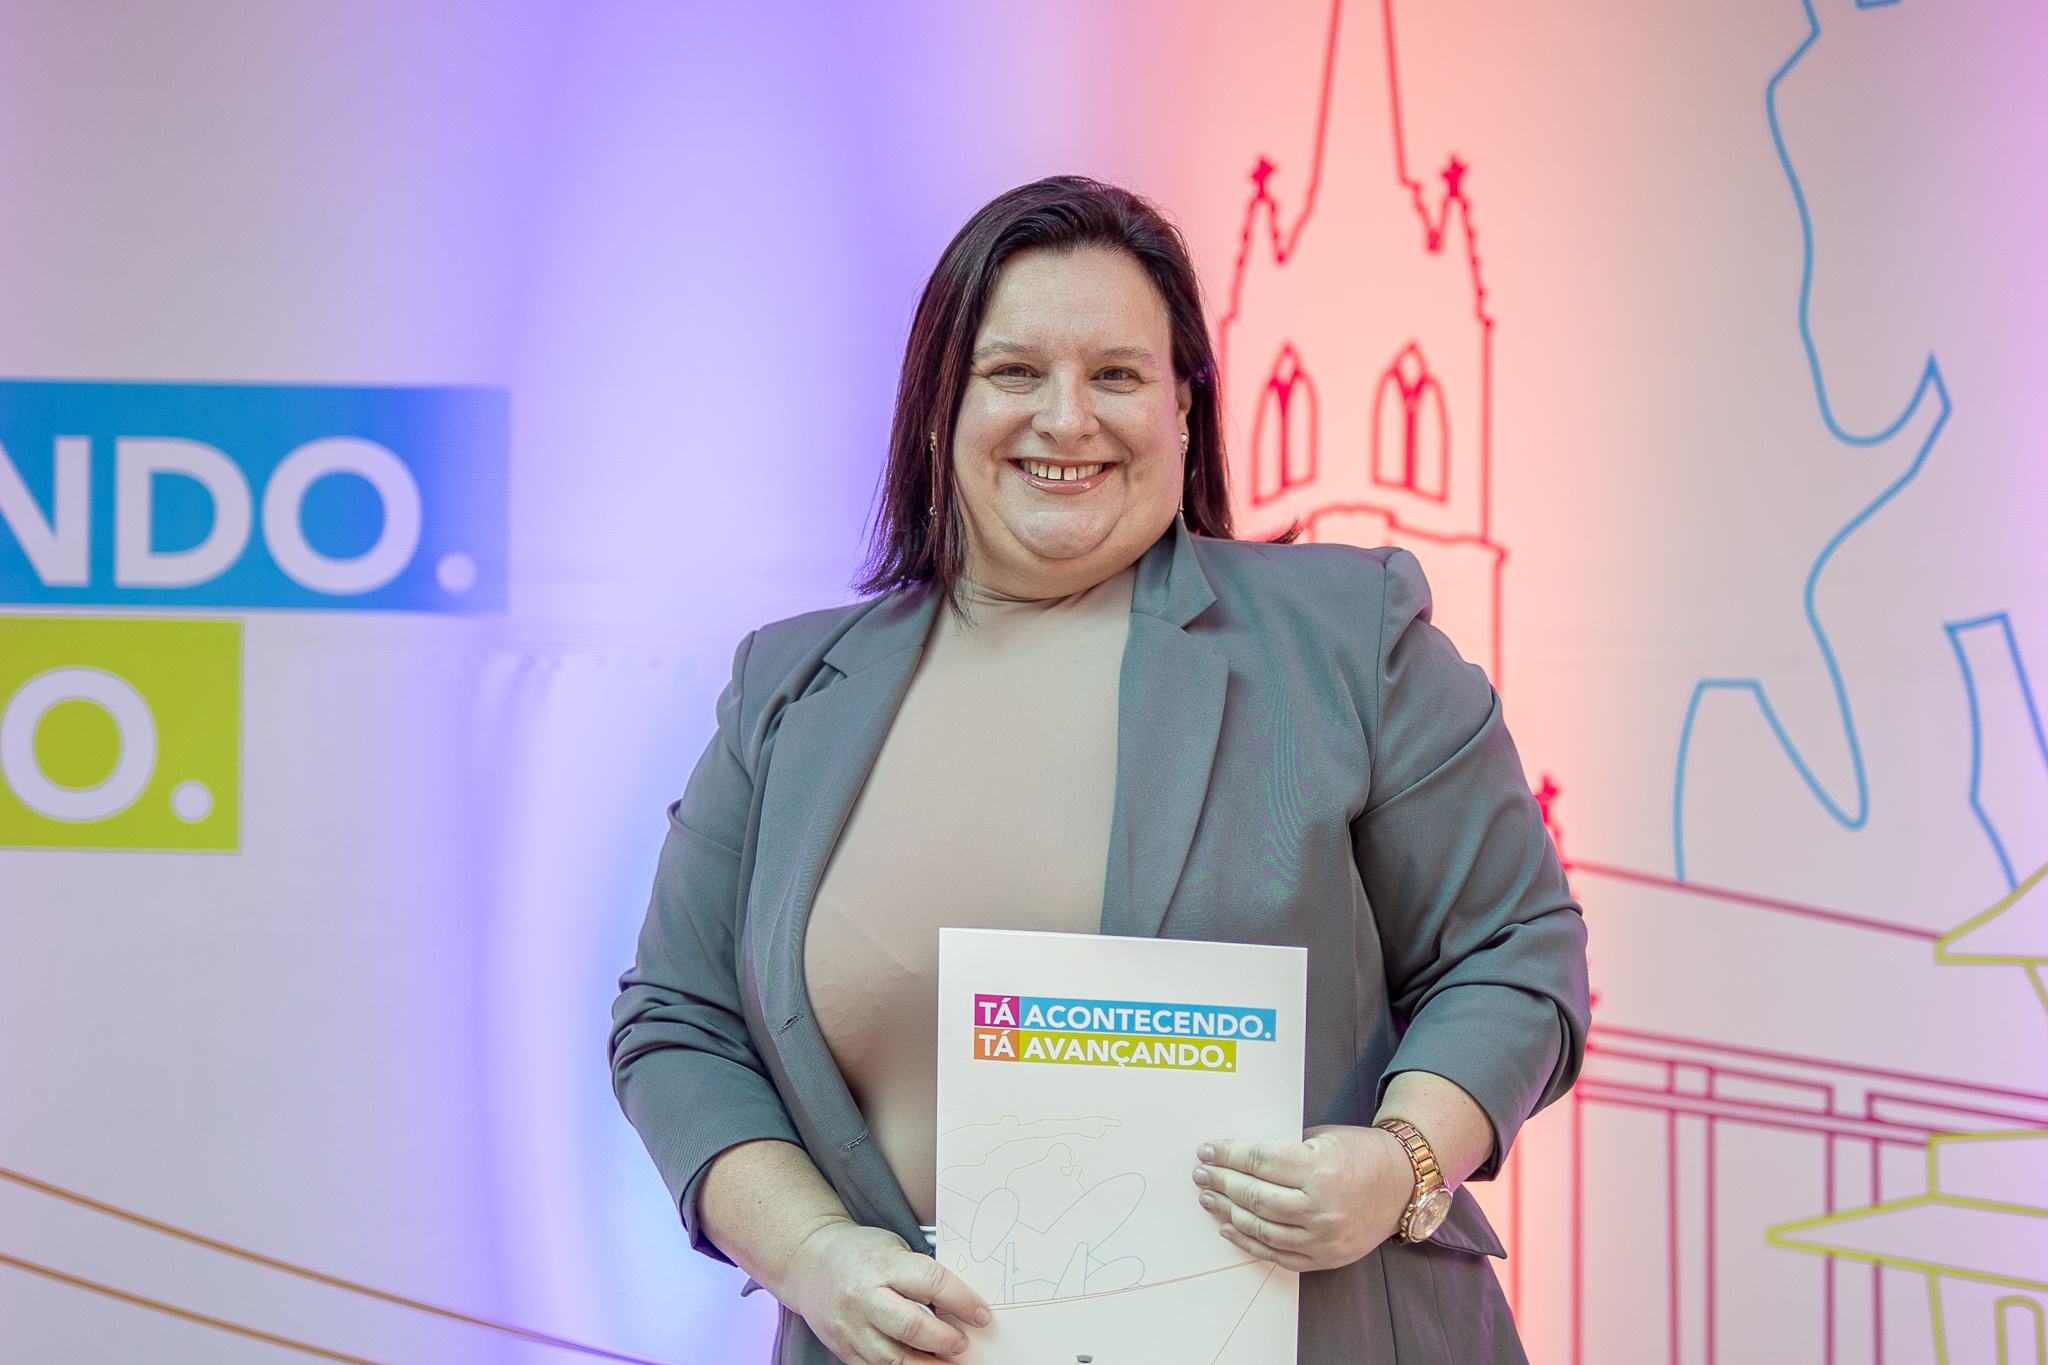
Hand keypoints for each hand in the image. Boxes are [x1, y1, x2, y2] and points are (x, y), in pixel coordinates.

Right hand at [781, 1217, 991, 1363]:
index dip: (962, 1301)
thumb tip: (960, 1304)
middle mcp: (864, 1296)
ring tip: (947, 1363)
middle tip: (963, 1343)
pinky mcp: (842, 1347)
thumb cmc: (861, 1252)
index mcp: (882, 1264)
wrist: (808, 1262)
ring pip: (893, 1358)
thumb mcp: (893, 1248)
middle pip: (912, 1327)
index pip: (931, 1282)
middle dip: (945, 1341)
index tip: (981, 1314)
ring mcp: (850, 1325)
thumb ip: (920, 1274)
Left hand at [1191, 1124, 1414, 1271]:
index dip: (1228, 1155)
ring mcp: (1324, 1236)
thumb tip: (1238, 1156)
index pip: (1260, 1161)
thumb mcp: (1323, 1138)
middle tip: (1202, 1174)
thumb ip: (1284, 1151)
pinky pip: (1278, 1255)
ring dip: (1229, 1213)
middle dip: (1222, 1183)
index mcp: (1319, 1168)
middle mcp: (1321, 1206)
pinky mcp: (1326, 1257)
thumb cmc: (1363, 1153)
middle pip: (1256, 1196)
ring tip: (1209, 1199)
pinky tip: (1229, 1229)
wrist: (1404, 1184)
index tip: (1207, 1151)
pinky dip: (1249, 1244)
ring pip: (1262, 1229)